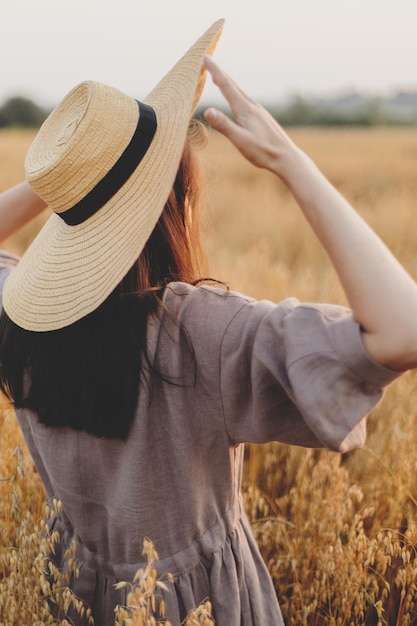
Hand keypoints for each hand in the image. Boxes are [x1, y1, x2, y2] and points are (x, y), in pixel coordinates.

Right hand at [203, 56, 299, 176]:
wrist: (286, 157)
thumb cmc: (263, 151)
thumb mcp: (240, 140)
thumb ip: (224, 125)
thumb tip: (207, 110)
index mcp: (245, 109)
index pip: (226, 86)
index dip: (214, 71)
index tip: (205, 57)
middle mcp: (252, 106)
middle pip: (233, 85)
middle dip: (219, 73)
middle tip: (208, 61)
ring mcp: (258, 111)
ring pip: (239, 93)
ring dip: (227, 84)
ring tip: (218, 78)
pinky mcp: (262, 118)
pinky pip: (245, 101)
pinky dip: (236, 95)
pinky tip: (236, 99)